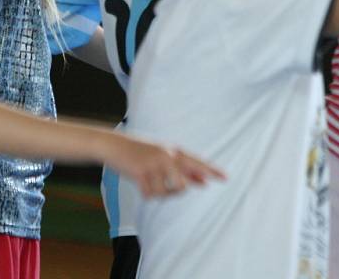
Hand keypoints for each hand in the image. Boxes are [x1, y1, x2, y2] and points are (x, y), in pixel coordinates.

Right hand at [106, 134, 225, 197]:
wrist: (113, 144)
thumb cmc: (139, 151)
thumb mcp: (162, 155)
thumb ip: (183, 169)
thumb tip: (204, 183)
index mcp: (172, 150)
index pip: (196, 162)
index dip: (211, 170)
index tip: (225, 178)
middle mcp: (165, 156)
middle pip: (182, 185)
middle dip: (175, 192)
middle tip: (164, 186)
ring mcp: (152, 164)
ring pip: (165, 193)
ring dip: (158, 193)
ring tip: (149, 183)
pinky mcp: (140, 173)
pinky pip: (150, 194)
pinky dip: (146, 194)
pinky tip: (140, 184)